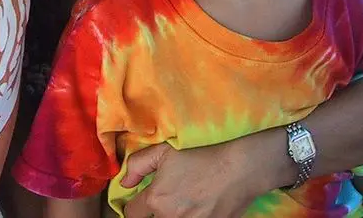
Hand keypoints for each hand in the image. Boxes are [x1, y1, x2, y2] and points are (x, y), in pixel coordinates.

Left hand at [121, 140, 263, 217]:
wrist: (237, 169)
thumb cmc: (200, 156)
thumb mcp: (164, 151)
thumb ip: (138, 165)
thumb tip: (124, 183)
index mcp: (156, 199)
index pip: (132, 213)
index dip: (134, 206)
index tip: (140, 200)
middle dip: (153, 212)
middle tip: (164, 200)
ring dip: (172, 215)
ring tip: (182, 202)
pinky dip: (190, 217)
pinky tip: (196, 207)